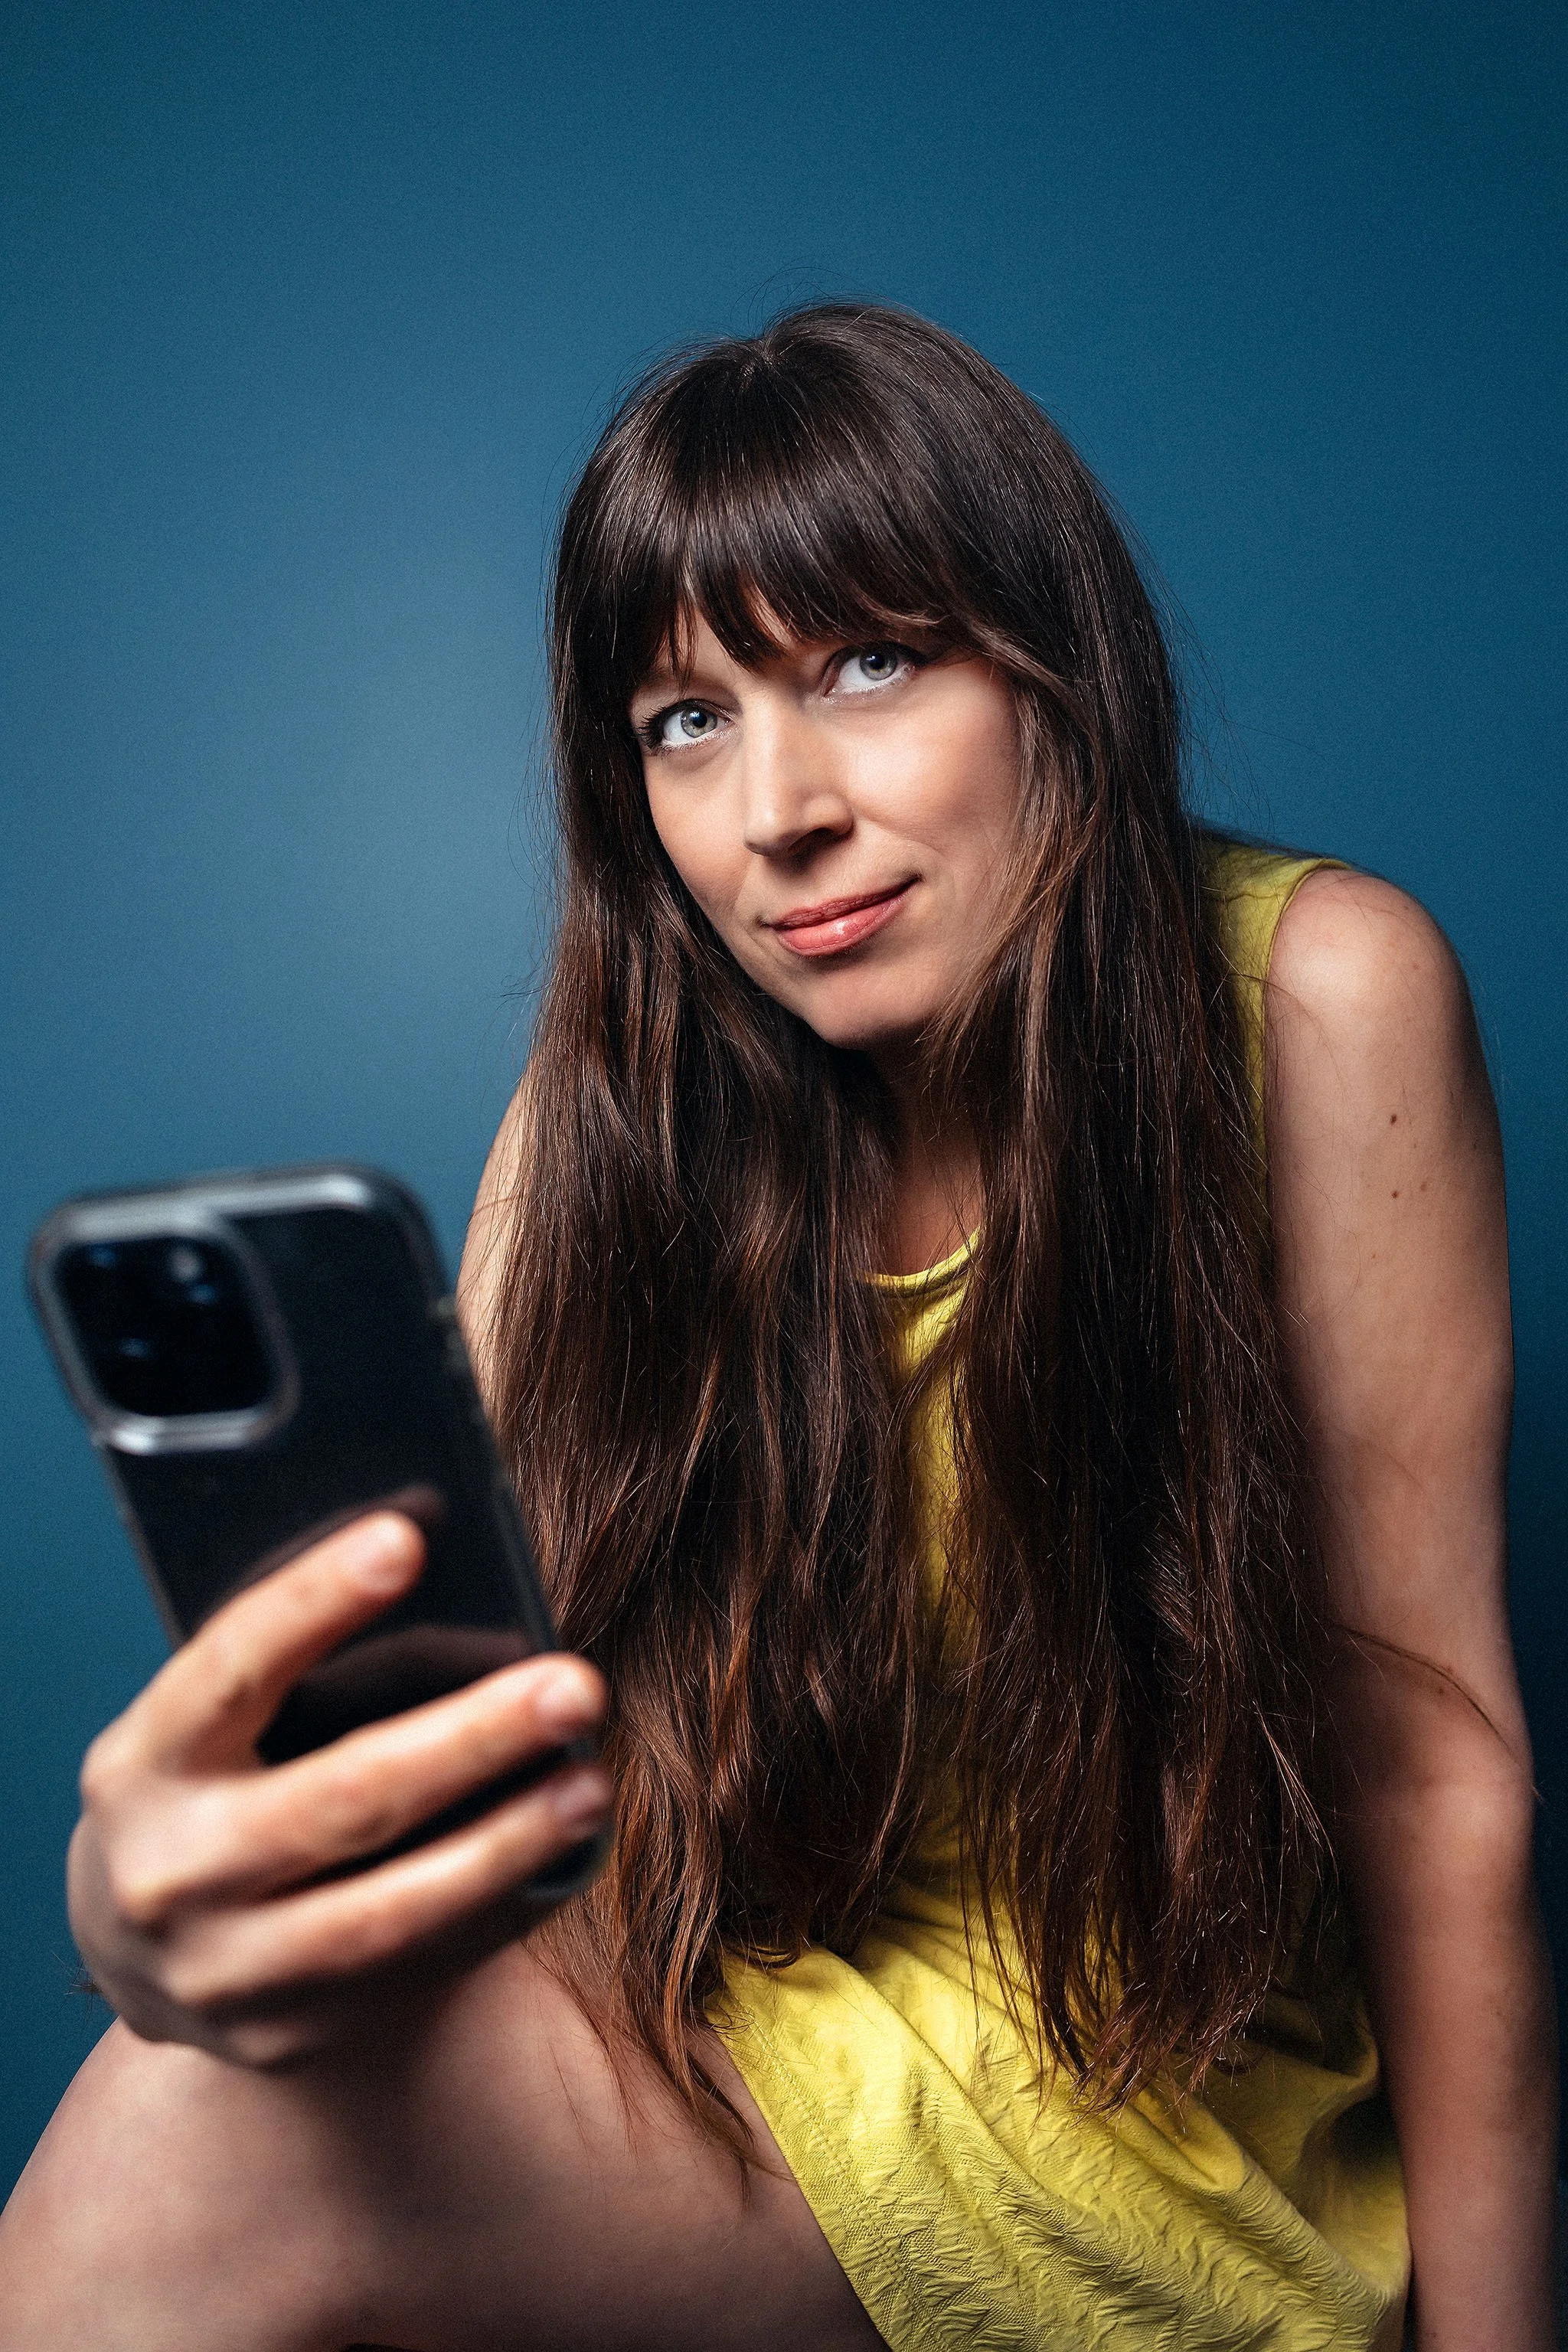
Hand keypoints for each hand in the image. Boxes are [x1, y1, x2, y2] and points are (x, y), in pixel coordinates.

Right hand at [67, 1511, 611, 2067]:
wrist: (135, 1951)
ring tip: (588, 1785)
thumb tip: (445, 1568)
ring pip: (387, 1911)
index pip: (231, 1668)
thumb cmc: (209, 1783)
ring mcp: (223, 1971)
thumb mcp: (211, 1723)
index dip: (313, 1601)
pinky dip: (495, 1911)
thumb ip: (296, 1667)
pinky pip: (411, 1972)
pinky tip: (560, 1857)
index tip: (406, 1537)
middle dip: (470, 1738)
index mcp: (142, 1763)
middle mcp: (167, 1874)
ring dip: (505, 1844)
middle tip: (574, 1684)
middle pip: (339, 1800)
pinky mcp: (283, 2035)